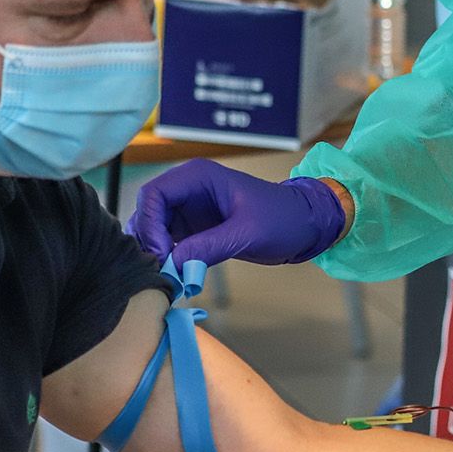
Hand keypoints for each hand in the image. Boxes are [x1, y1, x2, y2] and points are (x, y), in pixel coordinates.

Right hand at [131, 161, 345, 266]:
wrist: (304, 226)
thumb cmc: (283, 219)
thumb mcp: (247, 233)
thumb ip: (209, 246)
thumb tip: (173, 263)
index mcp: (199, 176)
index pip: (153, 194)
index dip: (149, 224)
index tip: (160, 253)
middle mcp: (188, 189)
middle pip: (147, 211)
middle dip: (148, 239)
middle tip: (160, 269)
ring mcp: (189, 209)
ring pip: (153, 228)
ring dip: (155, 251)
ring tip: (166, 274)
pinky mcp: (194, 229)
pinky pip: (168, 242)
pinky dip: (166, 258)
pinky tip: (173, 275)